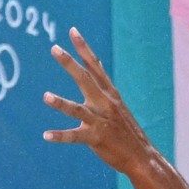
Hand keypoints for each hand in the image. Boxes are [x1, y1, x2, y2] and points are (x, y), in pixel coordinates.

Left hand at [43, 28, 156, 174]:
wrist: (142, 157)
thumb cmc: (127, 133)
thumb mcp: (117, 107)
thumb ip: (102, 92)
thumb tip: (94, 74)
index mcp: (110, 95)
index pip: (95, 67)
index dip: (84, 49)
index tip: (73, 31)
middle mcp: (105, 104)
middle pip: (85, 79)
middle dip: (70, 63)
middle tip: (54, 48)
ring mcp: (101, 121)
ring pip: (78, 109)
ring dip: (61, 103)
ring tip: (46, 96)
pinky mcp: (97, 139)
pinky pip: (75, 136)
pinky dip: (60, 136)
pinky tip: (46, 135)